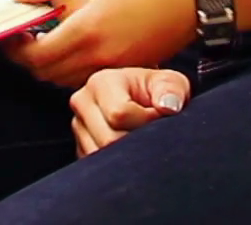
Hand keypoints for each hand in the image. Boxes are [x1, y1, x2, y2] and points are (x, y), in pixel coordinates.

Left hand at [6, 0, 197, 86]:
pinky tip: (76, 46)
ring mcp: (116, 69)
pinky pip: (89, 80)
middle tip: (25, 36)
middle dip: (29, 58)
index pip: (36, 57)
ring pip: (66, 82)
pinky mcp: (129, 72)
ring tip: (49, 39)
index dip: (15, 50)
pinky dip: (73, 70)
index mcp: (87, 30)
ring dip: (50, 66)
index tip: (11, 34)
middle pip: (46, 74)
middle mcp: (99, 57)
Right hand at [69, 67, 189, 156]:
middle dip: (138, 142)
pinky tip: (131, 150)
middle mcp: (83, 103)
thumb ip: (171, 89)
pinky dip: (120, 165)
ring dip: (129, 155)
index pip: (119, 114)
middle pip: (109, 140)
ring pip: (103, 158)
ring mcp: (79, 128)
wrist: (141, 98)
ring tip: (142, 139)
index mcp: (101, 83)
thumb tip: (168, 107)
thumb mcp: (170, 82)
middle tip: (153, 132)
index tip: (160, 116)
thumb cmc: (157, 91)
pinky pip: (100, 167)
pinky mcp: (81, 148)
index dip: (146, 121)